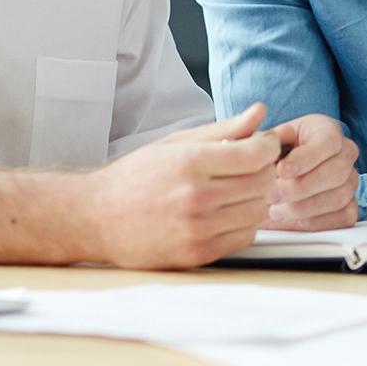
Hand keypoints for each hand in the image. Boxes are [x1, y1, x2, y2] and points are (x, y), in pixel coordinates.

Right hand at [82, 103, 279, 268]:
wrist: (97, 217)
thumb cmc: (137, 176)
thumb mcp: (177, 143)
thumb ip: (224, 129)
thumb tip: (260, 111)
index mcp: (190, 162)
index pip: (256, 154)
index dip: (269, 147)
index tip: (265, 145)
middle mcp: (195, 196)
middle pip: (263, 182)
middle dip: (266, 170)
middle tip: (253, 167)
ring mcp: (197, 229)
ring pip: (258, 211)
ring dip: (257, 198)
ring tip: (238, 189)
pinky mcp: (197, 254)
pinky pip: (245, 237)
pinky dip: (244, 223)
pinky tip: (227, 212)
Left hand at [266, 113, 358, 229]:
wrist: (276, 177)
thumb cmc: (274, 155)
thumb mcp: (266, 141)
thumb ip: (265, 140)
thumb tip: (264, 142)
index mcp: (327, 130)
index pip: (329, 142)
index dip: (306, 158)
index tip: (281, 171)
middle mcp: (346, 153)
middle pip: (337, 172)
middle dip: (300, 188)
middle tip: (272, 195)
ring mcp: (350, 181)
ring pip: (338, 197)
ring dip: (304, 207)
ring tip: (276, 209)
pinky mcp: (350, 207)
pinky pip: (343, 217)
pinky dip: (317, 221)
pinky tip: (295, 218)